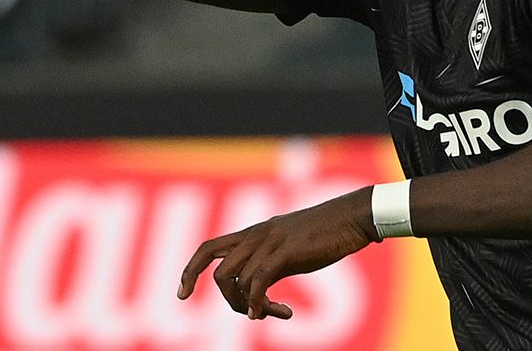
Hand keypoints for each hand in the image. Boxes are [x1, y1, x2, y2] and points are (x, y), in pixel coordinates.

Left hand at [177, 188, 376, 320]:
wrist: (351, 217)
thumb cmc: (325, 234)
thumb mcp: (289, 249)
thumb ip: (270, 265)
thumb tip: (259, 292)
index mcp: (253, 233)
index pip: (208, 248)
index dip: (190, 271)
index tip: (181, 295)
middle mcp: (255, 236)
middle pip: (218, 271)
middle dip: (228, 299)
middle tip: (251, 313)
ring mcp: (269, 243)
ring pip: (236, 279)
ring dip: (249, 305)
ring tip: (271, 312)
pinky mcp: (286, 252)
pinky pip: (259, 281)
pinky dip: (260, 303)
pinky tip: (276, 312)